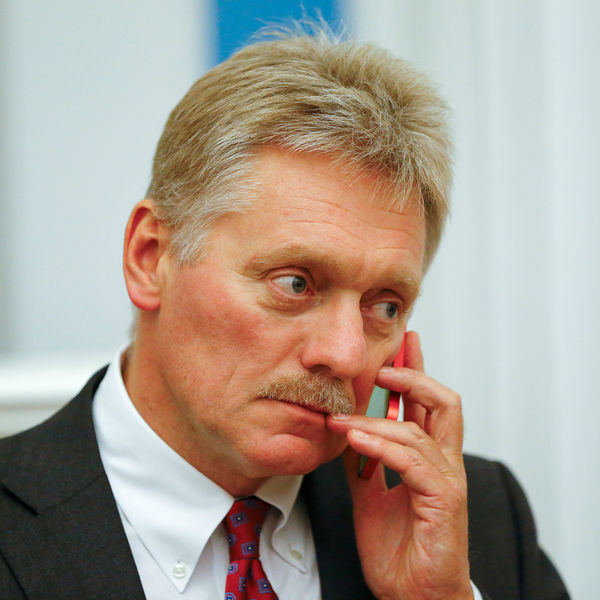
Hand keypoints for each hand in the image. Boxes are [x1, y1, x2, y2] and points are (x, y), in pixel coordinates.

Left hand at [326, 331, 472, 599]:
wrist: (412, 594)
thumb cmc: (399, 547)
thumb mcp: (370, 493)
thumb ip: (364, 460)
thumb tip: (347, 429)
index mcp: (429, 457)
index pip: (427, 403)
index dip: (415, 371)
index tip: (401, 344)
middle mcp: (444, 462)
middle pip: (443, 402)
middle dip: (414, 376)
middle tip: (383, 366)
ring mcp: (447, 480)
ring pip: (423, 428)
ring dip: (378, 418)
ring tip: (343, 417)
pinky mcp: (443, 501)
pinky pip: (412, 461)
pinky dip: (381, 446)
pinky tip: (356, 440)